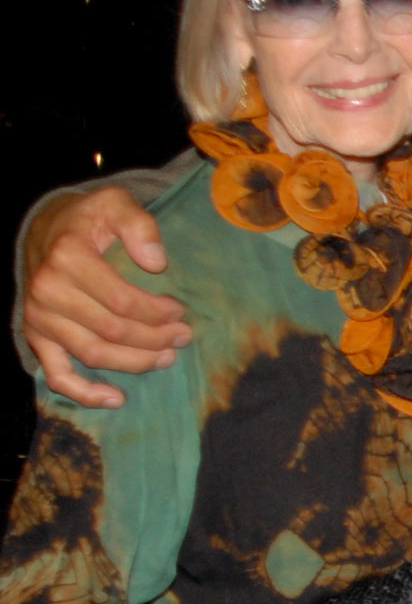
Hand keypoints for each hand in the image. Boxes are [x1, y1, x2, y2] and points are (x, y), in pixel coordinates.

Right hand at [23, 188, 188, 406]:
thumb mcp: (114, 204)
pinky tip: (116, 399)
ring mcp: (40, 318)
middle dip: (154, 338)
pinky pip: (57, 375)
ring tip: (166, 358)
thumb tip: (157, 262)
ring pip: (93, 354)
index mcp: (68, 258)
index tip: (179, 311)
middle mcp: (47, 291)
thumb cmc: (88, 220)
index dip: (156, 312)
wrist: (45, 230)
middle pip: (112, 330)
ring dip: (134, 363)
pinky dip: (85, 393)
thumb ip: (138, 224)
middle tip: (183, 336)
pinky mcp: (37, 337)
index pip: (122, 300)